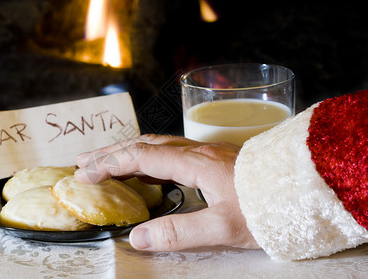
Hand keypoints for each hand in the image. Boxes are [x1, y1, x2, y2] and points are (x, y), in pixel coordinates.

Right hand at [75, 134, 258, 250]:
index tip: (85, 174)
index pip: (141, 158)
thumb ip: (179, 232)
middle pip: (144, 144)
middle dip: (111, 152)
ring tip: (106, 160)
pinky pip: (171, 150)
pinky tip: (146, 168)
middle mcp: (195, 151)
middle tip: (83, 160)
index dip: (110, 164)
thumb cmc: (264, 206)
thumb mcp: (222, 227)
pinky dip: (148, 156)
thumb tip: (138, 238)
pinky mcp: (212, 157)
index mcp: (193, 164)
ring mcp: (204, 151)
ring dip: (128, 151)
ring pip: (157, 144)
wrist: (299, 187)